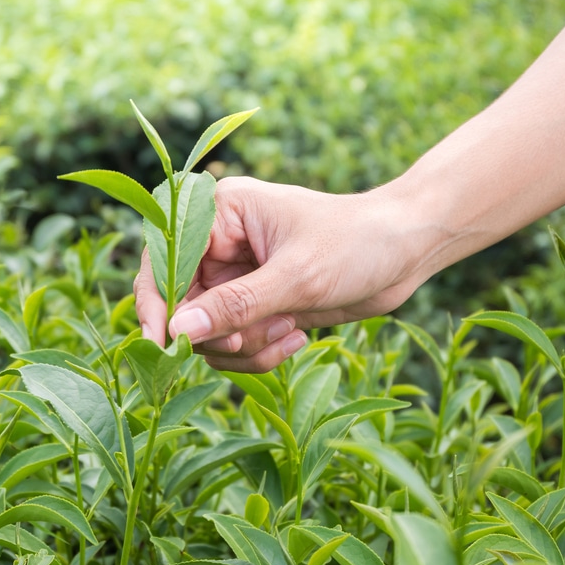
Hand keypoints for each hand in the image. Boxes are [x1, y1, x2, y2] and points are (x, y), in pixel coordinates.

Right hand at [133, 176, 431, 371]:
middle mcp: (220, 244)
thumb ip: (235, 306)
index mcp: (221, 213)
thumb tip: (178, 330)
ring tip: (289, 329)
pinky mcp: (256, 305)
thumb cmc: (356, 244)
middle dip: (219, 333)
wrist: (407, 251)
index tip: (163, 346)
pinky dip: (261, 351)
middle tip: (251, 339)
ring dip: (245, 346)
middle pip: (183, 307)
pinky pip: (236, 343)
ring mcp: (237, 277)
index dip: (158, 306)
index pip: (166, 262)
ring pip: (209, 333)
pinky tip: (298, 335)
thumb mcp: (297, 277)